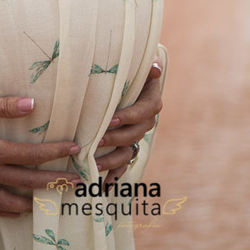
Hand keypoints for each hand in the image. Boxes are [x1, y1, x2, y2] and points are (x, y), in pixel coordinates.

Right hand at [0, 95, 82, 216]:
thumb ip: (3, 106)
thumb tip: (32, 104)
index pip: (31, 154)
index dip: (55, 152)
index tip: (75, 150)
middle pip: (26, 180)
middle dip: (54, 182)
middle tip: (76, 182)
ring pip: (7, 199)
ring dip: (31, 201)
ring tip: (49, 201)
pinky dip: (2, 210)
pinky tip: (14, 211)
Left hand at [95, 59, 162, 184]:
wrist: (119, 75)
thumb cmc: (126, 66)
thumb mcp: (135, 62)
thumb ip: (144, 65)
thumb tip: (155, 69)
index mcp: (150, 100)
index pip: (145, 110)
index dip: (130, 116)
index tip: (112, 118)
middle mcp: (145, 120)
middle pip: (136, 133)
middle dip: (116, 138)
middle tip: (96, 140)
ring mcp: (135, 134)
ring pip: (128, 150)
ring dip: (112, 160)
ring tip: (93, 163)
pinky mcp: (124, 144)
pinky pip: (123, 163)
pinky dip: (115, 176)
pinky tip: (103, 187)